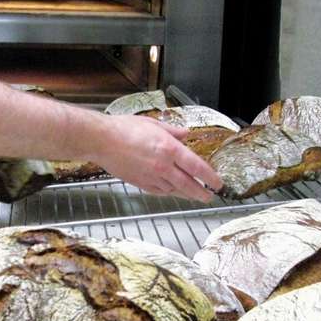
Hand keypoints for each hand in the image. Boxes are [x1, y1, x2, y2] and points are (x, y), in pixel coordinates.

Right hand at [88, 114, 221, 201]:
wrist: (101, 140)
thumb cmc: (124, 128)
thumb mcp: (153, 124)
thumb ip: (172, 131)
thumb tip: (185, 134)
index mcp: (169, 148)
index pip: (197, 167)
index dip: (210, 177)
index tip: (218, 183)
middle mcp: (163, 165)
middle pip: (188, 184)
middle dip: (201, 193)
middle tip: (209, 197)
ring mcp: (151, 176)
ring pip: (174, 190)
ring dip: (185, 194)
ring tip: (193, 195)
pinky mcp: (140, 183)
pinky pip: (159, 192)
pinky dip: (168, 193)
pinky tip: (172, 192)